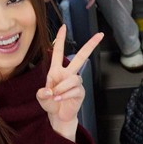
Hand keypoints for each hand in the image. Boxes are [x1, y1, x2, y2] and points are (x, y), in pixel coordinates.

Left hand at [37, 25, 102, 139]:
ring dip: (62, 88)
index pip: (59, 52)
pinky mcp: (80, 91)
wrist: (58, 116)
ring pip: (73, 78)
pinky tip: (59, 99)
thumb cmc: (50, 103)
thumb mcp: (42, 98)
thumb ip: (42, 93)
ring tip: (55, 96)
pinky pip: (74, 90)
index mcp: (57, 70)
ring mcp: (76, 82)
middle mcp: (68, 73)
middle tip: (100, 35)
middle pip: (81, 57)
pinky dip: (64, 95)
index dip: (60, 39)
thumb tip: (49, 90)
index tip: (63, 27)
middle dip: (90, 45)